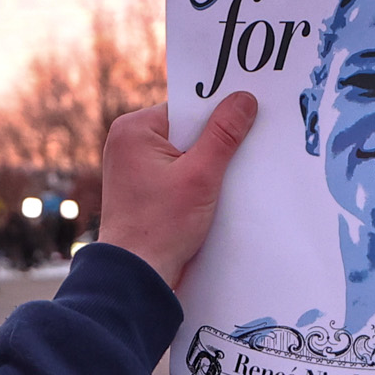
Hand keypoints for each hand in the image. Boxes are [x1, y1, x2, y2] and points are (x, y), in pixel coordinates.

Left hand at [95, 95, 257, 287]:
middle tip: (239, 156)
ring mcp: (134, 167)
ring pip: (184, 153)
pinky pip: (177, 173)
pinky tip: (211, 196)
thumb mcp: (201, 175)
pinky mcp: (143, 189)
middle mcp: (128, 143)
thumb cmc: (160, 227)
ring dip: (206, 166)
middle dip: (213, 144)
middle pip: (186, 130)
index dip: (217, 116)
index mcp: (133, 129)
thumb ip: (224, 134)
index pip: (187, 108)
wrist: (136, 276)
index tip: (245, 122)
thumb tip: (244, 98)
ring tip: (221, 182)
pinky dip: (195, 182)